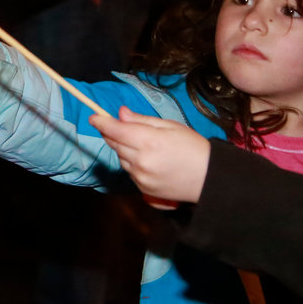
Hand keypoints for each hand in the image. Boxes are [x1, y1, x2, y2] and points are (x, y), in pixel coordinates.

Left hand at [91, 107, 210, 205]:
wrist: (209, 178)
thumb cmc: (193, 147)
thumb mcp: (170, 126)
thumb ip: (142, 120)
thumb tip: (121, 114)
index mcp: (149, 141)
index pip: (115, 130)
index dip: (101, 122)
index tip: (93, 117)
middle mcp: (140, 160)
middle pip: (114, 143)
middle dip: (112, 133)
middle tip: (119, 126)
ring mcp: (140, 177)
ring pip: (120, 158)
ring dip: (124, 148)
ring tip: (144, 145)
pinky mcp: (143, 189)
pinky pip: (129, 171)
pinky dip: (132, 163)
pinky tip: (149, 160)